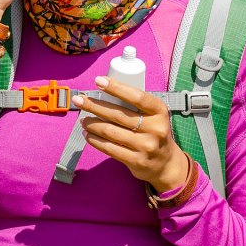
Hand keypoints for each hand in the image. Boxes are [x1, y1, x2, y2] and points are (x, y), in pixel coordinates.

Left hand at [74, 76, 189, 192]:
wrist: (166, 163)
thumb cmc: (153, 132)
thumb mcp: (153, 116)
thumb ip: (135, 106)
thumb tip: (102, 93)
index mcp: (159, 111)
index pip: (137, 97)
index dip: (116, 88)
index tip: (98, 81)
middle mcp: (155, 128)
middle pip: (118, 114)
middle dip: (94, 105)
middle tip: (79, 100)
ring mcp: (146, 146)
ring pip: (111, 132)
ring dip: (92, 124)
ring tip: (82, 119)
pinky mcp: (137, 161)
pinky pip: (110, 148)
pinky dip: (95, 140)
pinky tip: (87, 134)